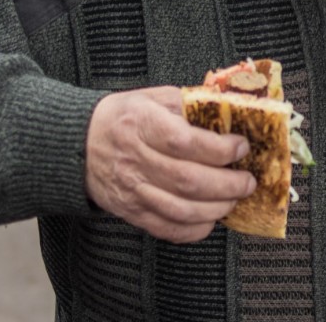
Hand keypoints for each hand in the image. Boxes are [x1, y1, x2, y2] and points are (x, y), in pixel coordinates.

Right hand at [85, 86, 256, 242]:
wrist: (78, 144)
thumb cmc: (121, 118)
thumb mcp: (152, 97)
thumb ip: (188, 103)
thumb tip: (228, 110)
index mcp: (140, 124)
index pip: (184, 142)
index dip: (219, 148)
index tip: (240, 147)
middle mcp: (134, 160)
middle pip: (188, 180)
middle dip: (227, 184)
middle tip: (247, 180)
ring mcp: (132, 190)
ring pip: (181, 209)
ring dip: (217, 208)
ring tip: (234, 198)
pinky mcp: (131, 212)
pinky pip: (167, 229)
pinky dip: (195, 229)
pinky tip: (210, 218)